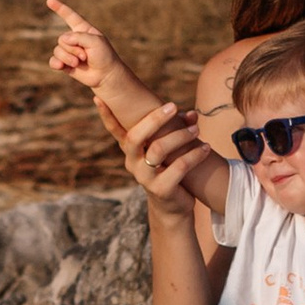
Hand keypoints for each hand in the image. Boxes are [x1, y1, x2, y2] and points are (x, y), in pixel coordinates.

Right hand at [44, 0, 129, 101]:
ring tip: (79, 63)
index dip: (59, 8)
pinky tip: (61, 67)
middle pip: (62, 39)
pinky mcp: (65, 64)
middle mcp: (74, 39)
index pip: (70, 16)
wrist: (106, 75)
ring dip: (68, 58)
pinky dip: (57, 63)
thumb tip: (63, 40)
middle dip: (73, 49)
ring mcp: (69, 51)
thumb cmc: (104, 56)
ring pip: (57, 50)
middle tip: (86, 56)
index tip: (49, 0)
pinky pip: (53, 61)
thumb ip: (78, 37)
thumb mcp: (95, 41)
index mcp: (83, 29)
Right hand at [117, 89, 209, 209]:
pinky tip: (206, 148)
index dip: (106, 116)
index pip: (115, 130)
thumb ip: (176, 129)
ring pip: (158, 149)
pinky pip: (178, 167)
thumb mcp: (168, 148)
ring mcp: (145, 177)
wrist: (173, 206)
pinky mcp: (161, 189)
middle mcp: (133, 163)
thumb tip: (192, 114)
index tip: (98, 98)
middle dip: (154, 119)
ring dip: (180, 136)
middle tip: (173, 105)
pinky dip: (194, 155)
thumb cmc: (169, 169)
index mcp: (131, 150)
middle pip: (135, 137)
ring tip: (196, 129)